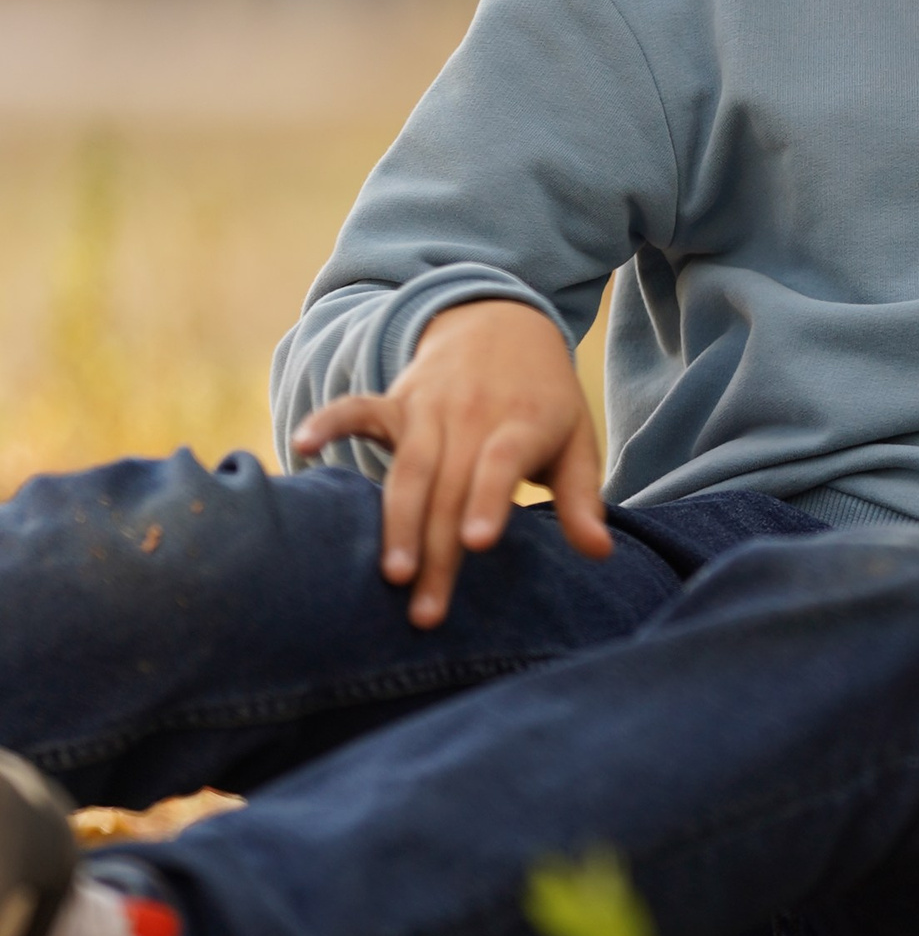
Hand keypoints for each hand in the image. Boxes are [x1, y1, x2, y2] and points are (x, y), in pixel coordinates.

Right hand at [291, 297, 611, 628]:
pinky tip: (300, 447)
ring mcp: (428, 408)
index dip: (488, 500)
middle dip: (436, 552)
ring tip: (390, 573)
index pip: (500, 464)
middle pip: (449, 488)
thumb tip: (600, 553)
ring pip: (407, 470)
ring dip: (395, 522)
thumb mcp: (576, 442)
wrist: (505, 324)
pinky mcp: (395, 402)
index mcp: (522, 424)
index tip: (476, 543)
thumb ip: (582, 499)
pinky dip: (328, 422)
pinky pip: (357, 410)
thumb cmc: (545, 403)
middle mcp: (471, 415)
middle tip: (427, 612)